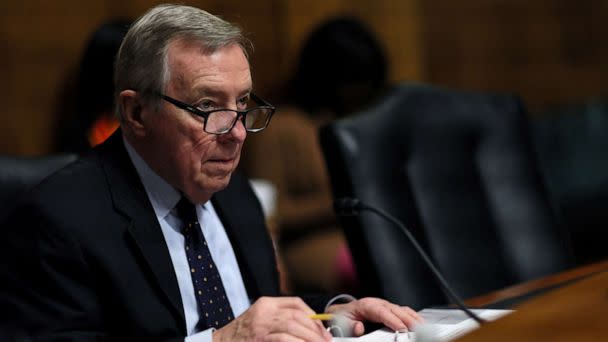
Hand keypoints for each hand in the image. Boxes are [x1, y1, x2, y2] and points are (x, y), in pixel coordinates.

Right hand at [213, 296, 332, 341]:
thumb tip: (308, 329)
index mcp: (266, 303)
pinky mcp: (259, 337)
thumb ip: (280, 320)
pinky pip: (283, 338)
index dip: (312, 316)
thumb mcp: (260, 320)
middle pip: (297, 315)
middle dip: (315, 329)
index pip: (296, 303)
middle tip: (325, 340)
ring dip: (310, 337)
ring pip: (293, 326)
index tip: (321, 328)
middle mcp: (264, 310)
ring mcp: (260, 324)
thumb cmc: (241, 336)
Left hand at [326, 297, 423, 335]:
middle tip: (418, 330)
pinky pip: (404, 311)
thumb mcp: (343, 322)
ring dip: (414, 318)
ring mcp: (386, 305)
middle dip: (408, 320)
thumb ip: (350, 326)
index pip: (383, 312)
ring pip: (403, 309)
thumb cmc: (344, 316)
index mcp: (367, 305)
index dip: (393, 320)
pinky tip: (420, 323)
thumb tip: (359, 327)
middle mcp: (379, 303)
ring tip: (423, 327)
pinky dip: (413, 317)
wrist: (343, 311)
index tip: (402, 329)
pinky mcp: (390, 309)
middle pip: (397, 310)